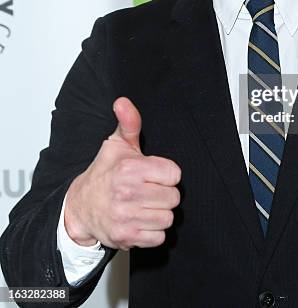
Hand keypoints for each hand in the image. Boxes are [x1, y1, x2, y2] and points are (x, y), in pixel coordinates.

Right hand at [64, 97, 180, 249]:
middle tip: (150, 191)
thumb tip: (123, 102)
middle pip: (173, 198)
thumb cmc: (104, 173)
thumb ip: (128, 122)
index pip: (174, 175)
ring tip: (146, 205)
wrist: (81, 206)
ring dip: (160, 213)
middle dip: (164, 194)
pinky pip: (158, 237)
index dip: (167, 175)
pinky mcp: (126, 237)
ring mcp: (126, 217)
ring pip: (168, 218)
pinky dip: (153, 231)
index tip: (155, 175)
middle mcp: (127, 193)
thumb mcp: (116, 144)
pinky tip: (142, 219)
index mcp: (130, 169)